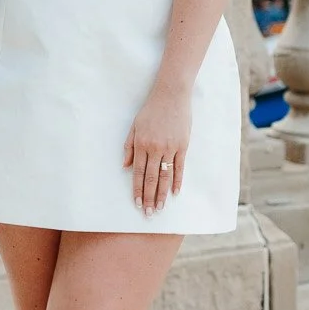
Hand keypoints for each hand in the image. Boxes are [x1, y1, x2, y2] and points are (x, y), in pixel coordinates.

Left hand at [122, 83, 190, 213]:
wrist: (171, 95)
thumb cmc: (151, 110)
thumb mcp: (134, 126)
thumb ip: (129, 147)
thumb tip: (125, 167)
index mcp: (142, 144)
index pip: (138, 173)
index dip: (137, 190)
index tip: (137, 203)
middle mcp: (155, 149)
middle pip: (151, 178)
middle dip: (149, 197)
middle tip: (148, 213)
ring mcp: (170, 148)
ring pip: (165, 176)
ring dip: (162, 194)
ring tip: (160, 208)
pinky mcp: (183, 146)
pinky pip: (179, 168)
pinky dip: (177, 181)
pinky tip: (175, 193)